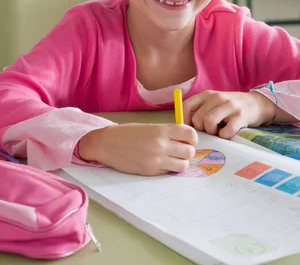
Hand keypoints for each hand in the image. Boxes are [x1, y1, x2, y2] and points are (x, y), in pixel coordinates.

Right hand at [78, 123, 197, 174]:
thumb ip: (168, 133)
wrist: (108, 144)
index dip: (192, 138)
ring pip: (183, 165)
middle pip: (190, 151)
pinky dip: (169, 169)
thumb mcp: (150, 127)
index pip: (190, 134)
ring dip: (180, 162)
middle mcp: (162, 145)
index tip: (188, 139)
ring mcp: (157, 160)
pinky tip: (160, 163)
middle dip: (187, 151)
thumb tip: (186, 140)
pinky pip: (169, 172)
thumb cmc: (129, 133)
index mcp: (162, 130)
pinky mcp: (151, 171)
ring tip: (172, 159)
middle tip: (179, 150)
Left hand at [183, 91, 275, 138]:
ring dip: (212, 132)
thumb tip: (183, 128)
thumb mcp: (213, 103)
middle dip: (202, 129)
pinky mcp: (240, 116)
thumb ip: (199, 110)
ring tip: (218, 130)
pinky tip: (228, 132)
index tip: (192, 128)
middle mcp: (217, 97)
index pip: (186, 106)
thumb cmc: (230, 107)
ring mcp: (229, 106)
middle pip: (197, 118)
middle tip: (210, 128)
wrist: (256, 103)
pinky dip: (224, 136)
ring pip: (209, 123)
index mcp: (207, 94)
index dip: (185, 121)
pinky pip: (225, 132)